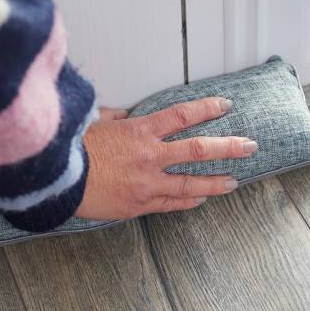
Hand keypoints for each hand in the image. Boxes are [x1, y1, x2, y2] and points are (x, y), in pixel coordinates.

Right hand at [74, 97, 256, 220]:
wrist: (60, 180)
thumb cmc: (72, 149)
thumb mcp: (93, 123)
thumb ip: (112, 117)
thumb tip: (121, 114)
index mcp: (139, 131)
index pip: (182, 116)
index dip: (206, 109)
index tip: (225, 106)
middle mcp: (150, 156)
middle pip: (199, 149)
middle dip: (228, 147)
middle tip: (249, 146)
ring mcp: (147, 182)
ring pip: (191, 182)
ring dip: (215, 181)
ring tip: (233, 182)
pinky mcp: (139, 204)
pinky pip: (170, 203)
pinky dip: (187, 200)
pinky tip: (200, 198)